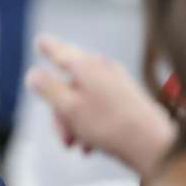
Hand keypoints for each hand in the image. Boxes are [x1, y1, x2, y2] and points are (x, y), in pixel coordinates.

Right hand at [25, 34, 175, 177]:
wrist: (152, 144)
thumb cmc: (110, 125)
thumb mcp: (68, 107)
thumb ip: (47, 88)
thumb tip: (33, 74)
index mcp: (86, 66)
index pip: (59, 51)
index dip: (47, 47)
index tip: (40, 40)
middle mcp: (102, 68)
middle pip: (68, 83)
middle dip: (59, 110)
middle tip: (62, 136)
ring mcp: (116, 82)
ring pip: (82, 98)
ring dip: (73, 121)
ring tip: (77, 144)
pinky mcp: (127, 98)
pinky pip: (98, 107)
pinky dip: (89, 123)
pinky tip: (91, 144)